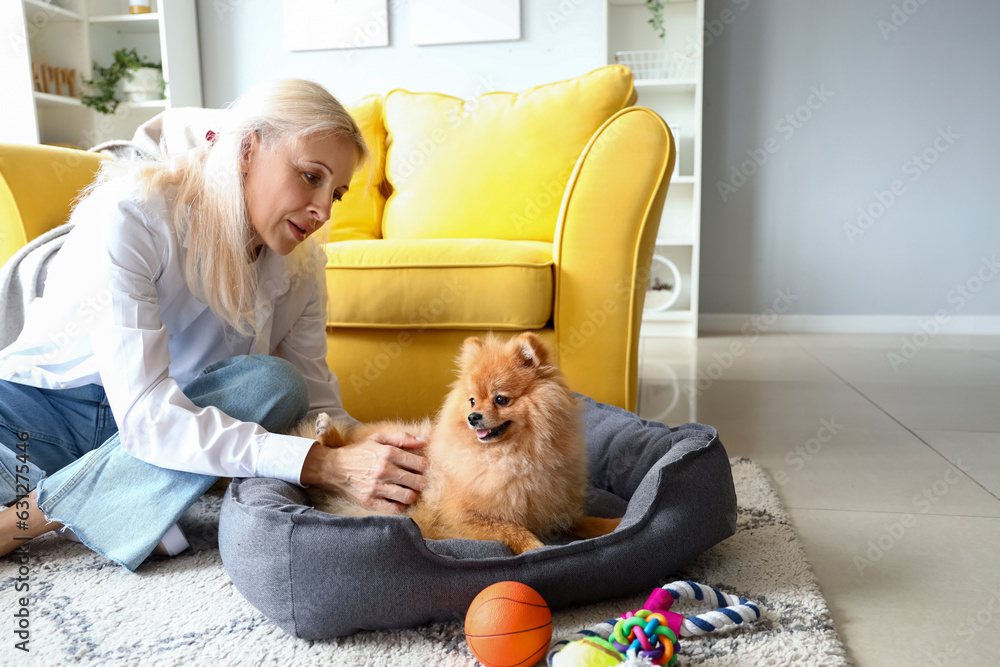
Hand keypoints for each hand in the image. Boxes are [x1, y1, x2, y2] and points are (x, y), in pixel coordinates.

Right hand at [301, 431, 427, 513]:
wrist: (332, 468)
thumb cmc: (358, 452)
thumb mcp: (378, 438)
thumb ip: (402, 438)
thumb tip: (423, 441)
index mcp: (388, 453)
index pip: (421, 464)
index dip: (425, 467)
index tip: (422, 469)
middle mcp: (384, 471)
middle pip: (418, 482)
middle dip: (421, 482)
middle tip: (417, 481)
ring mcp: (377, 488)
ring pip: (409, 497)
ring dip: (412, 494)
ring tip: (408, 490)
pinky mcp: (370, 502)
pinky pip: (394, 509)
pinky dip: (400, 506)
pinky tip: (397, 499)